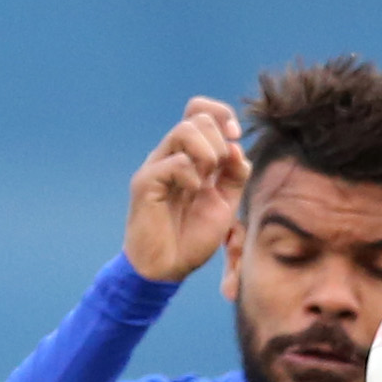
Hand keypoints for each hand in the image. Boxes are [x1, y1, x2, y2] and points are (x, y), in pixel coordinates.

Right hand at [125, 97, 249, 283]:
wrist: (167, 270)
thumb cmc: (191, 238)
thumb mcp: (225, 203)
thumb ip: (235, 174)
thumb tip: (237, 146)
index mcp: (188, 156)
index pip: (200, 111)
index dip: (222, 114)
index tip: (236, 136)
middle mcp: (170, 156)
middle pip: (197, 118)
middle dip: (219, 141)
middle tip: (219, 171)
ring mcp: (156, 167)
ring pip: (184, 130)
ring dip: (207, 152)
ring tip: (205, 180)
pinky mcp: (145, 183)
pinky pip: (175, 162)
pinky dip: (192, 176)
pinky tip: (193, 193)